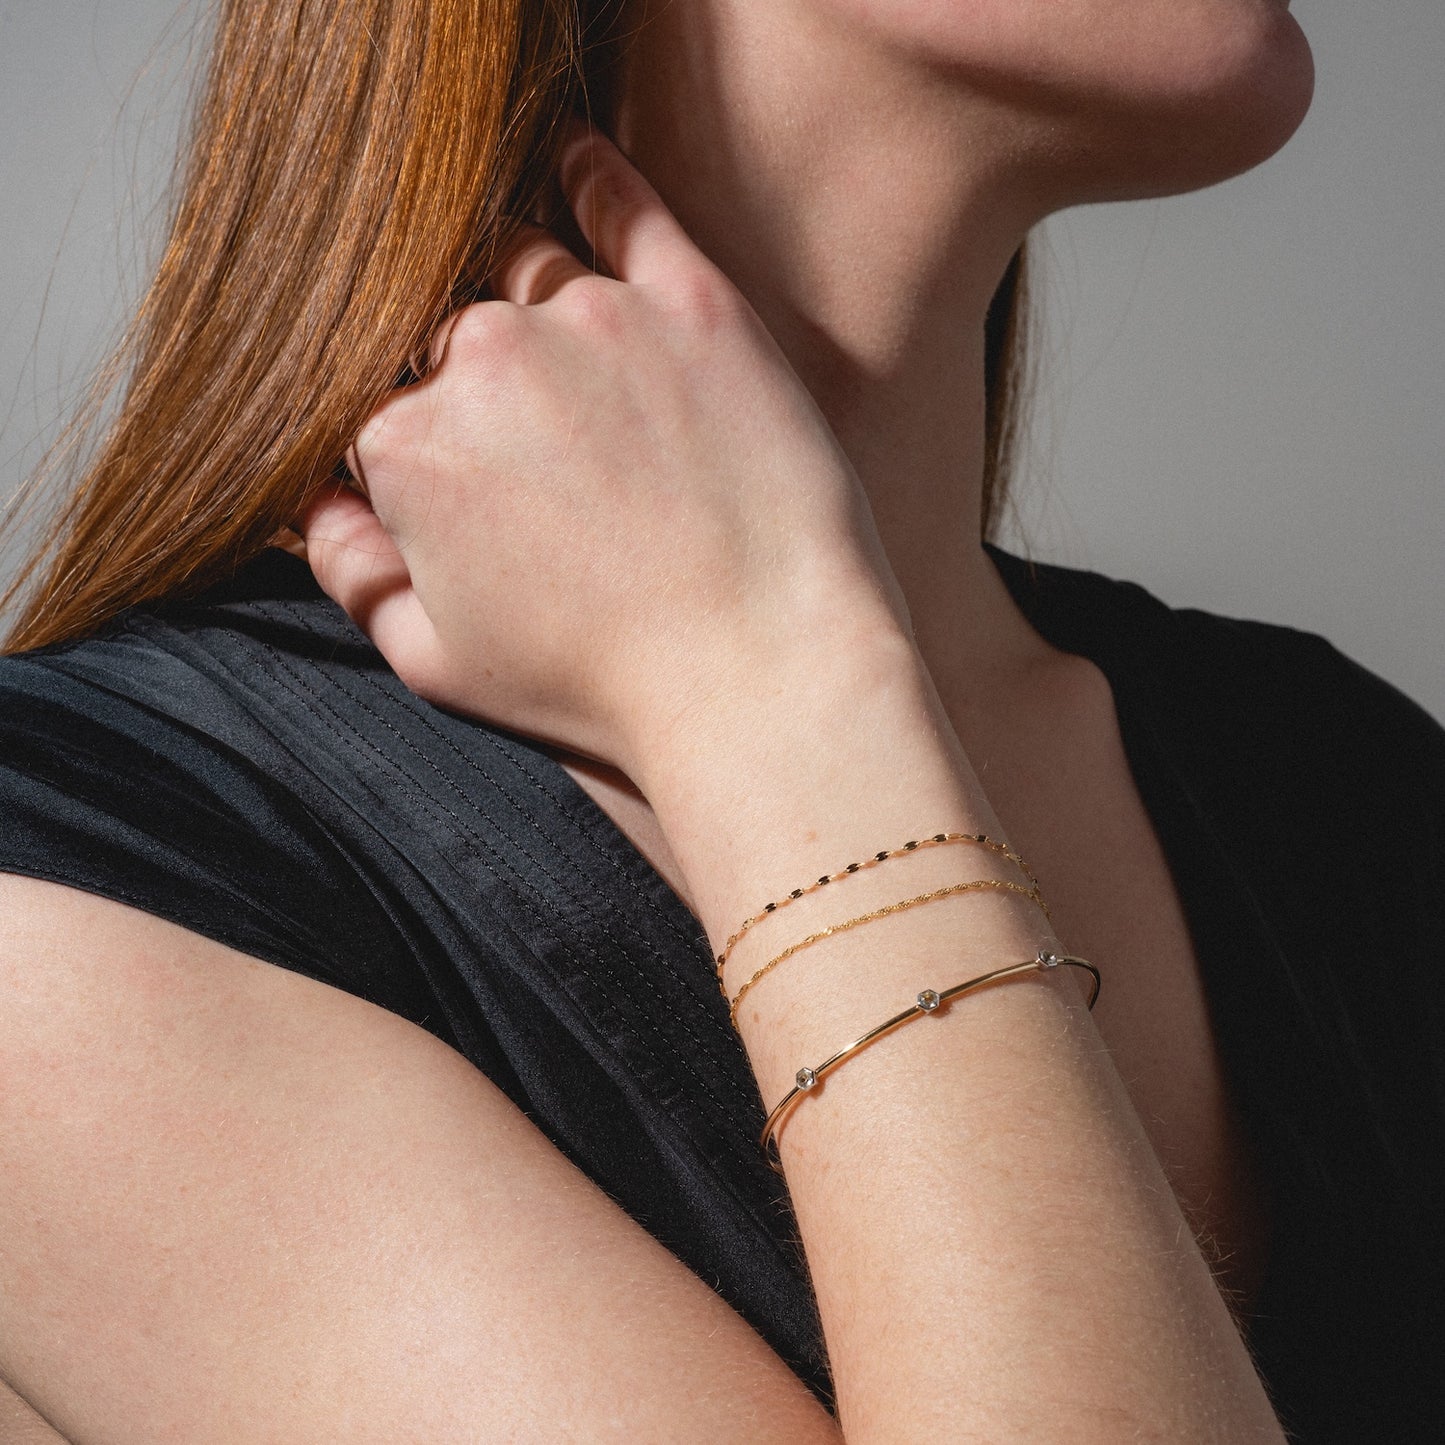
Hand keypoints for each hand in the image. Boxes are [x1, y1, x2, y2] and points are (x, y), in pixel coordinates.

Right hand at [301, 124, 908, 776]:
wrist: (760, 676)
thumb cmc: (602, 687)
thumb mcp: (437, 659)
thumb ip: (352, 571)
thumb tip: (310, 504)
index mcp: (412, 449)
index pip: (374, 408)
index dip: (414, 446)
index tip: (461, 477)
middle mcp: (487, 362)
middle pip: (446, 333)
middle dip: (470, 379)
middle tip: (534, 442)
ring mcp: (592, 321)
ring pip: (521, 265)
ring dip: (523, 294)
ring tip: (566, 348)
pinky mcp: (693, 303)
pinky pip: (623, 205)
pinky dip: (590, 175)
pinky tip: (571, 162)